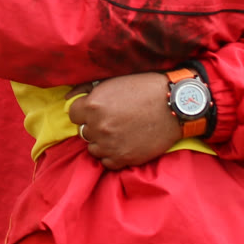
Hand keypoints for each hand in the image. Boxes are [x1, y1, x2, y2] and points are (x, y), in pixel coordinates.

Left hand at [69, 72, 183, 169]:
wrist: (176, 105)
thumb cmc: (146, 88)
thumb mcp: (114, 81)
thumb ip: (87, 89)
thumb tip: (67, 98)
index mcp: (93, 105)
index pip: (73, 114)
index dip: (85, 111)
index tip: (97, 110)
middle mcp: (98, 126)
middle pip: (84, 131)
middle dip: (95, 126)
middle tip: (114, 120)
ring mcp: (110, 145)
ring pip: (94, 148)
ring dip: (103, 142)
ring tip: (120, 132)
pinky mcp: (123, 158)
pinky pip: (107, 162)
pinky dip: (113, 155)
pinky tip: (124, 144)